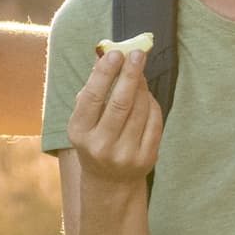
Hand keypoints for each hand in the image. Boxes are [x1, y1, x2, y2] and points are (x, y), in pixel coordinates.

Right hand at [70, 42, 164, 184]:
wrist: (110, 180)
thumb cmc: (95, 138)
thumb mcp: (84, 119)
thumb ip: (93, 89)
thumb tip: (106, 55)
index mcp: (79, 133)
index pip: (92, 98)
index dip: (105, 73)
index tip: (116, 53)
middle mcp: (101, 146)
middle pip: (120, 103)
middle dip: (130, 74)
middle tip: (137, 54)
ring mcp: (125, 154)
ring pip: (140, 110)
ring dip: (142, 86)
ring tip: (139, 72)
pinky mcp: (146, 158)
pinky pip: (154, 121)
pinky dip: (152, 103)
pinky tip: (146, 94)